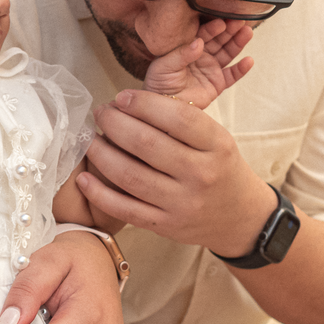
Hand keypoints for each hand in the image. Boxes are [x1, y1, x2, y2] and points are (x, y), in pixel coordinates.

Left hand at [81, 89, 274, 257]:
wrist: (239, 217)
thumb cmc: (219, 169)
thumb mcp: (216, 140)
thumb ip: (180, 123)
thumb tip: (127, 103)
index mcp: (217, 146)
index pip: (177, 117)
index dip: (143, 103)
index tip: (121, 96)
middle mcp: (201, 175)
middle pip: (146, 144)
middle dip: (114, 124)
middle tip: (101, 113)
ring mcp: (182, 203)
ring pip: (130, 176)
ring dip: (101, 154)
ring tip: (89, 139)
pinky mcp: (165, 226)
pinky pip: (124, 209)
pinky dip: (100, 193)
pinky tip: (84, 177)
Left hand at [142, 19, 253, 108]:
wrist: (162, 106)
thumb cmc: (159, 83)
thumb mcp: (164, 65)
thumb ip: (181, 54)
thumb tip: (199, 42)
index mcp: (188, 47)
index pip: (203, 34)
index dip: (213, 28)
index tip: (221, 21)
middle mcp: (201, 56)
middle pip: (219, 40)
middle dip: (229, 30)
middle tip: (240, 20)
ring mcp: (211, 69)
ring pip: (228, 53)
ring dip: (238, 43)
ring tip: (247, 32)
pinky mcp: (217, 83)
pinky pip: (232, 75)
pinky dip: (241, 69)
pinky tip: (249, 60)